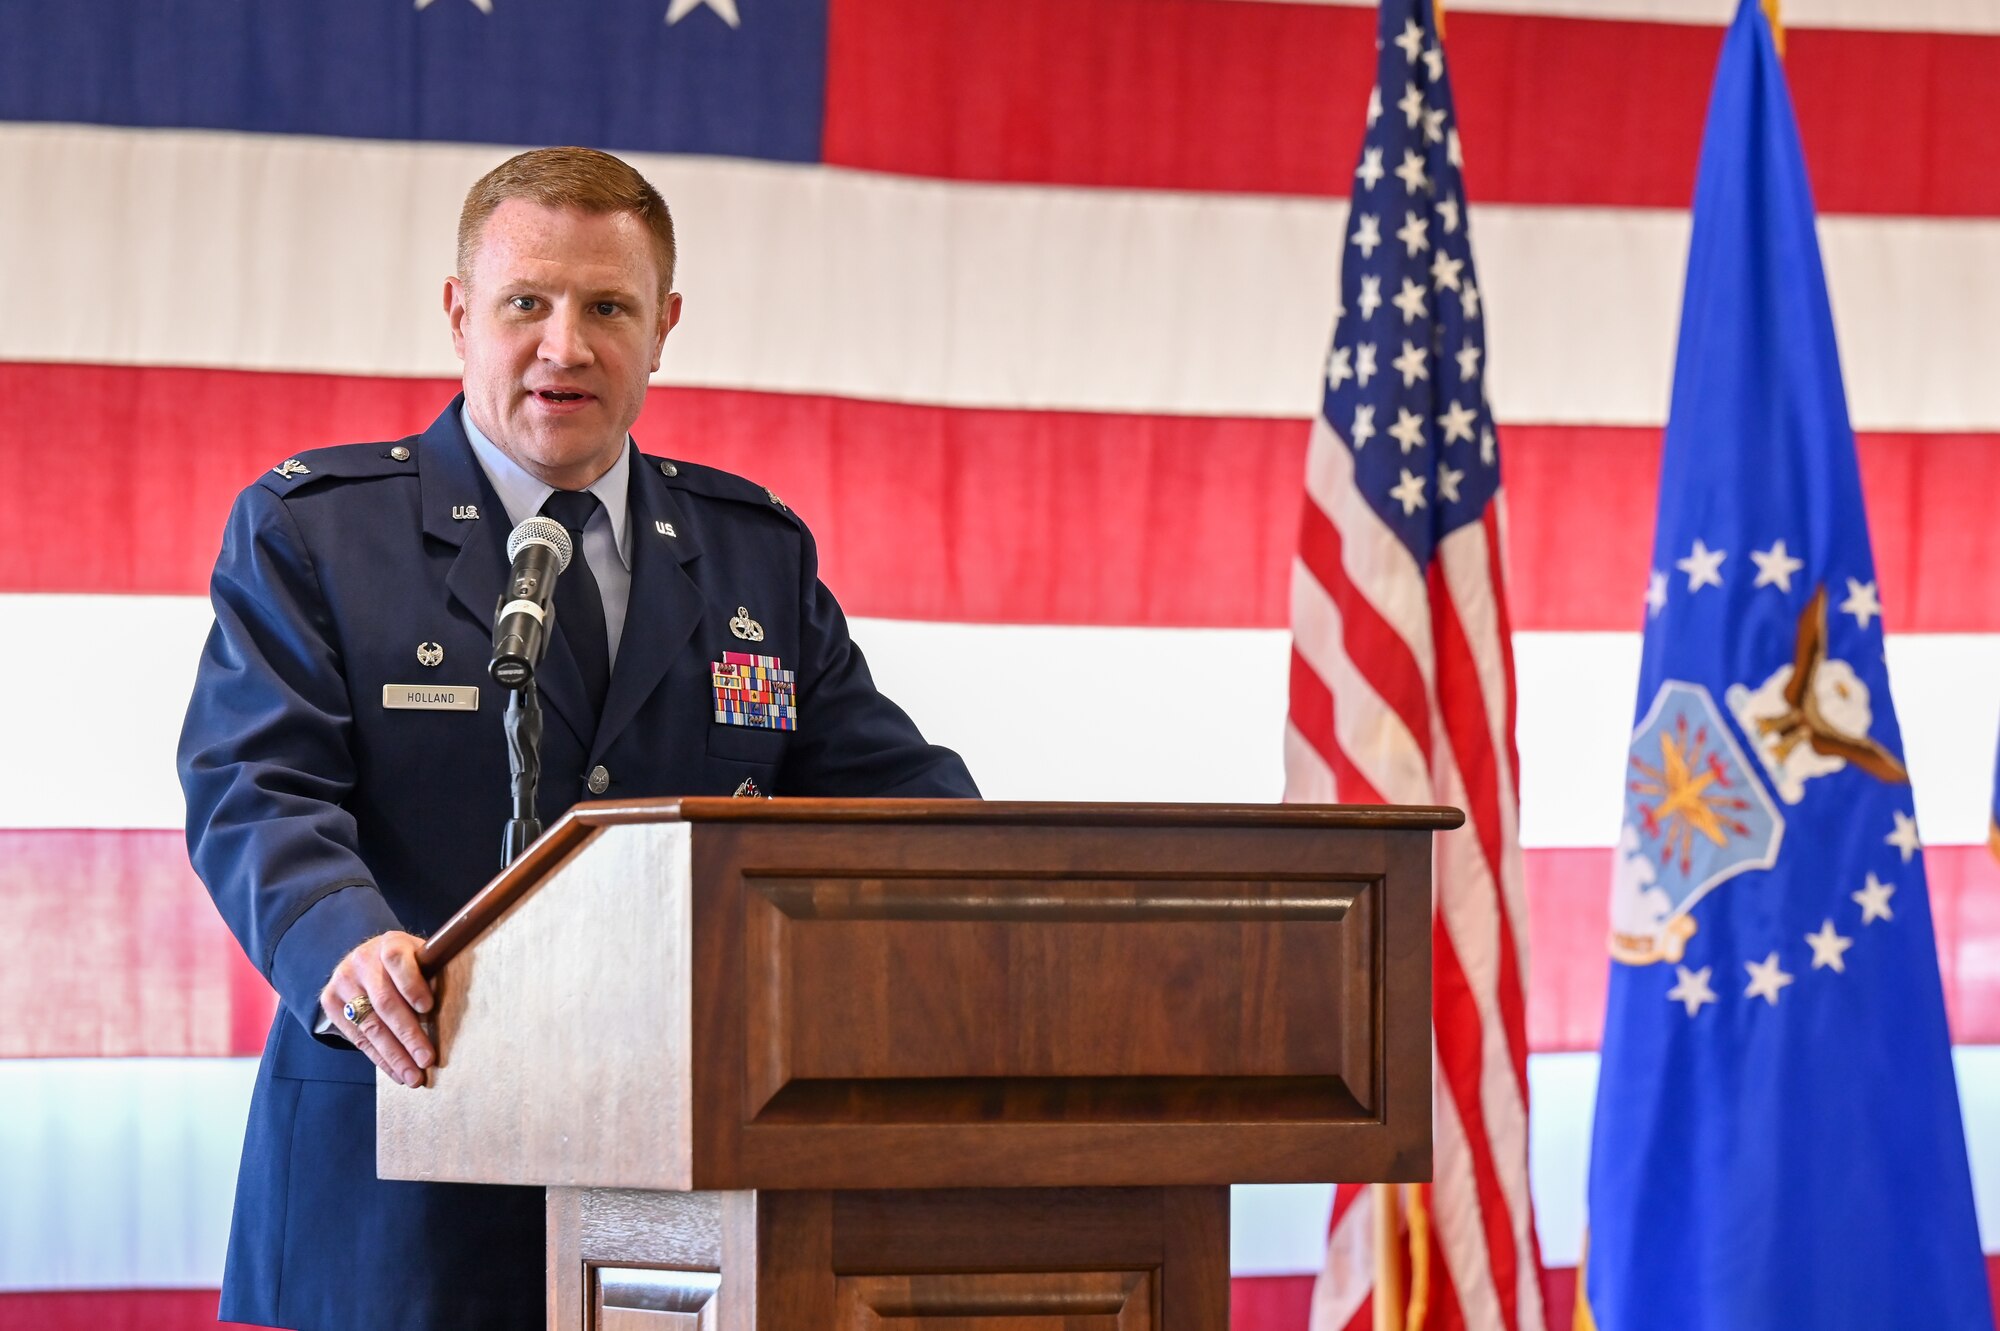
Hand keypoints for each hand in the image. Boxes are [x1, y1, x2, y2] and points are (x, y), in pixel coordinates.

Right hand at [321, 931, 434, 1087]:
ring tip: (413, 1076)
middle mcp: (362, 961)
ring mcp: (343, 982)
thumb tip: (456, 1011)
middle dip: (408, 1034)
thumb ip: (432, 975)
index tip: (428, 1007)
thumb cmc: (406, 964)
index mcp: (390, 943)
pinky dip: (380, 1058)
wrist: (365, 958)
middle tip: (426, 1059)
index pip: (397, 960)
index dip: (412, 984)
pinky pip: (357, 1038)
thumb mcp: (419, 957)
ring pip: (370, 1025)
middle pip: (385, 1002)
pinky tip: (396, 1072)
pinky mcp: (330, 1002)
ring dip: (394, 1055)